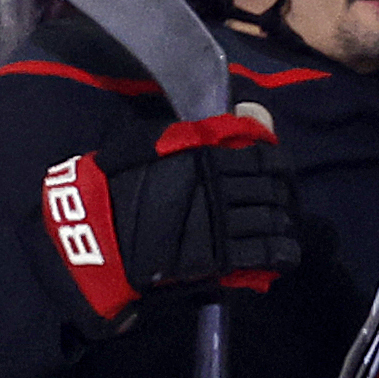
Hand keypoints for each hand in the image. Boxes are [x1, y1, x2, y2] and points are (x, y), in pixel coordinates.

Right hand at [39, 110, 299, 326]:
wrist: (94, 235)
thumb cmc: (115, 185)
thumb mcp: (152, 144)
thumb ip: (195, 133)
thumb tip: (245, 118)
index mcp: (207, 155)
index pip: (263, 155)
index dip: (276, 163)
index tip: (276, 169)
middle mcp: (222, 187)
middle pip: (274, 190)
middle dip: (284, 196)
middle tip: (283, 203)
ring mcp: (223, 224)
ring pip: (275, 222)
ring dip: (283, 225)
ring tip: (281, 230)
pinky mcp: (220, 259)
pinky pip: (263, 255)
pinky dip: (277, 255)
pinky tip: (280, 256)